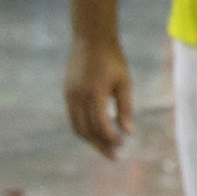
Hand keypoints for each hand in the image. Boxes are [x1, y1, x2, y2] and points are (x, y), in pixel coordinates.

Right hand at [65, 36, 132, 159]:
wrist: (91, 39)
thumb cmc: (112, 59)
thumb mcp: (124, 81)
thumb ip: (126, 107)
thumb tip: (129, 132)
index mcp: (95, 92)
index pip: (101, 124)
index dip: (111, 138)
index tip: (123, 145)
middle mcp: (79, 96)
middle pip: (87, 130)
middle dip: (101, 145)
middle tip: (115, 157)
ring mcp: (70, 96)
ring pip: (77, 127)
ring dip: (91, 140)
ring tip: (106, 148)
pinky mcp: (67, 94)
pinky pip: (74, 118)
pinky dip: (84, 129)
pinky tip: (97, 132)